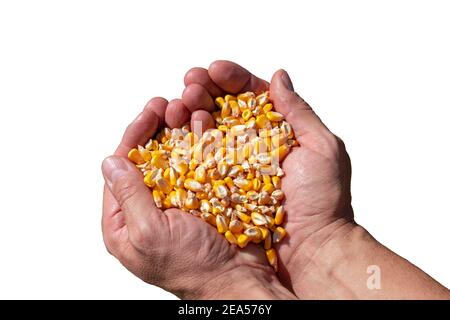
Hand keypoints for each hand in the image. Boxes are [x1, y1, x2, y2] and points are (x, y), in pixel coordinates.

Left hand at [101, 97, 295, 298]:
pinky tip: (207, 128)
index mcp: (125, 221)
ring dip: (179, 131)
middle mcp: (148, 208)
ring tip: (188, 109)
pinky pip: (199, 165)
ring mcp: (177, 201)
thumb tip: (110, 162)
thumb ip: (129, 196)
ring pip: (174, 157)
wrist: (236, 280)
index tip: (149, 112)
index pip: (122, 169)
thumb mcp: (150, 232)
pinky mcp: (201, 198)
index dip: (134, 136)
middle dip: (156, 128)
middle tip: (167, 104)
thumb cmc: (191, 267)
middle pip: (147, 158)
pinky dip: (202, 146)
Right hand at [182, 61, 354, 294]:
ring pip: (207, 132)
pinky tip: (176, 131)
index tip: (213, 69)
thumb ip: (298, 111)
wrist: (311, 250)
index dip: (231, 79)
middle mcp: (252, 145)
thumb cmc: (323, 201)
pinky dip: (186, 145)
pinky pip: (199, 163)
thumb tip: (279, 75)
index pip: (250, 95)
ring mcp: (233, 166)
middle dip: (203, 91)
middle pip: (223, 109)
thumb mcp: (322, 147)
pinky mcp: (219, 188)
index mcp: (277, 131)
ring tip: (177, 103)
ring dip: (189, 113)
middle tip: (188, 83)